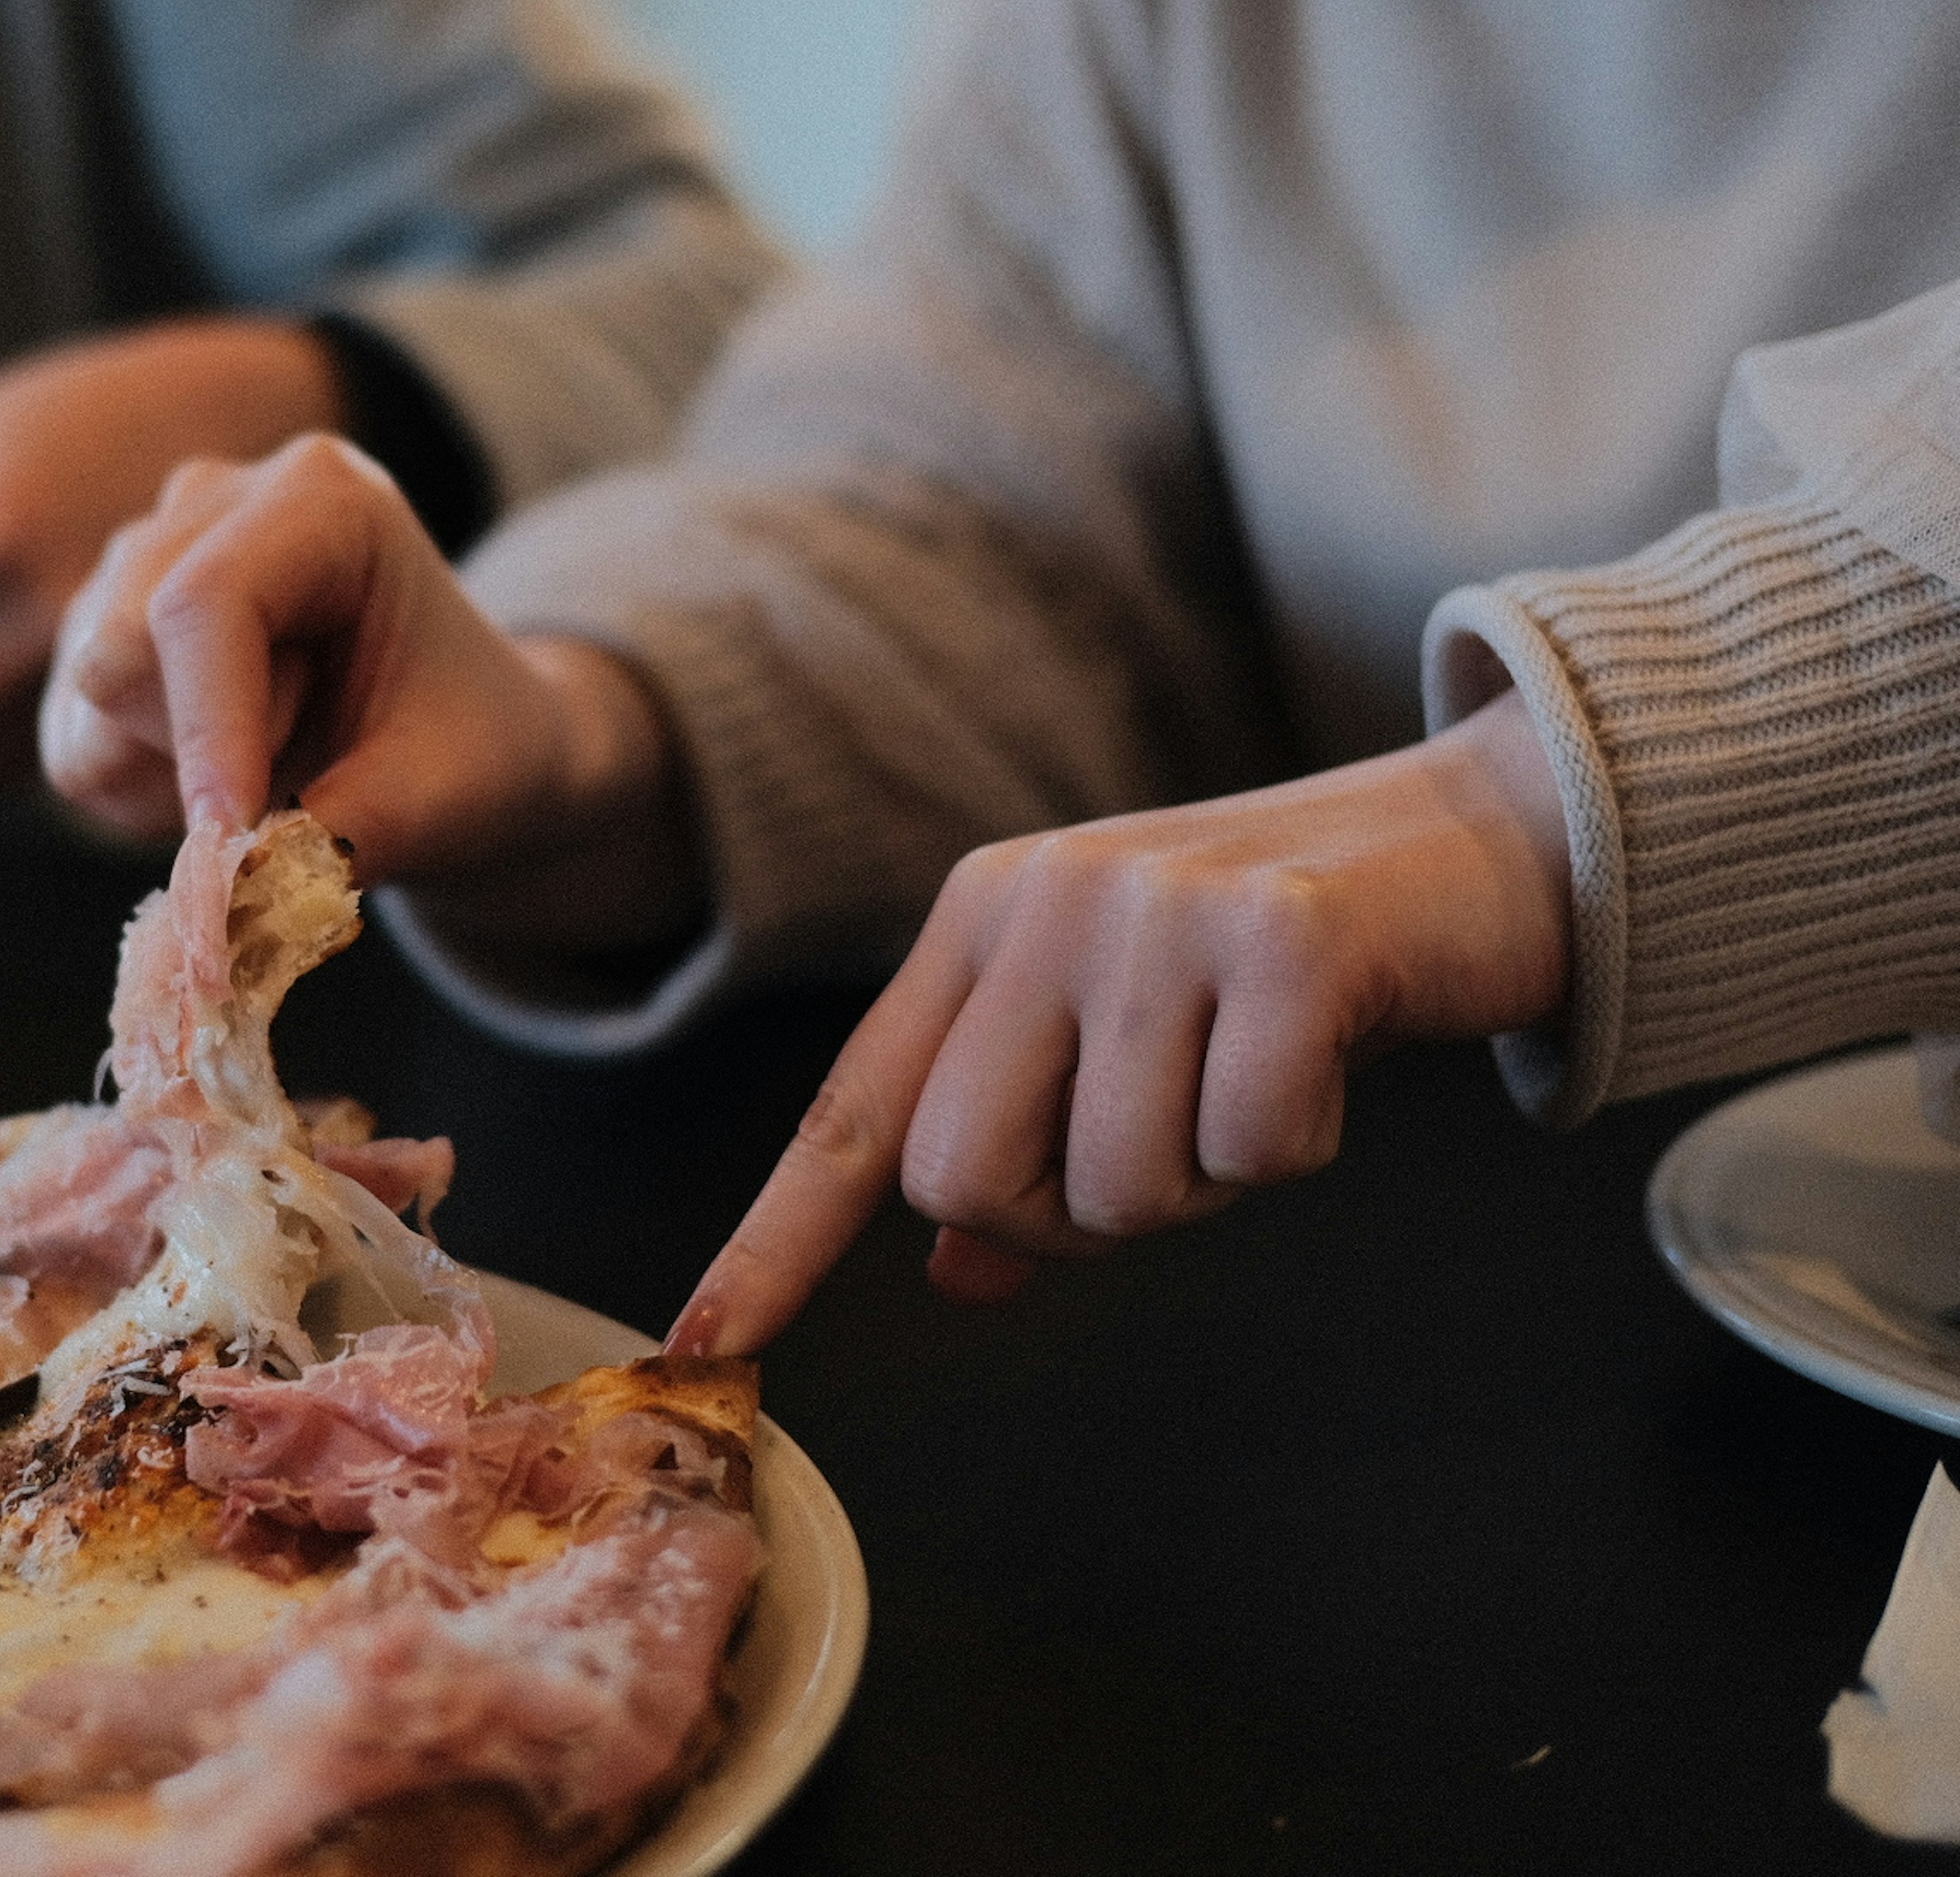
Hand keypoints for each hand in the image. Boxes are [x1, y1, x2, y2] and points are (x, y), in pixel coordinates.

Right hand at [41, 434, 696, 940]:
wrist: (467, 739)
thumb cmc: (470, 749)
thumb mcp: (437, 799)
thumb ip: (330, 848)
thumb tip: (217, 905)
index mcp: (321, 497)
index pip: (209, 602)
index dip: (205, 729)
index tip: (227, 843)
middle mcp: (213, 501)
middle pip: (122, 646)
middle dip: (197, 752)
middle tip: (303, 780)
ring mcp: (143, 555)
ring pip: (89, 698)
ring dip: (174, 774)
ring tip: (284, 764)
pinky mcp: (100, 625)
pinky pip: (75, 740)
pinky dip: (144, 789)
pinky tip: (229, 774)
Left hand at [668, 692, 1573, 1355]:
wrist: (1480, 836)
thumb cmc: (1286, 962)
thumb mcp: (1129, 1036)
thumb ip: (1033, 1140)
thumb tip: (956, 1269)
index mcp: (981, 923)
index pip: (852, 1113)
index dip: (775, 1242)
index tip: (702, 1345)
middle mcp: (1042, 902)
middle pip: (965, 1180)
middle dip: (1069, 1216)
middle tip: (1168, 1140)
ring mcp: (1156, 911)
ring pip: (1113, 1187)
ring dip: (1203, 1178)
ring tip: (1256, 1076)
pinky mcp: (1283, 938)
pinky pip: (1247, 1152)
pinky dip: (1296, 1146)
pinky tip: (1326, 1060)